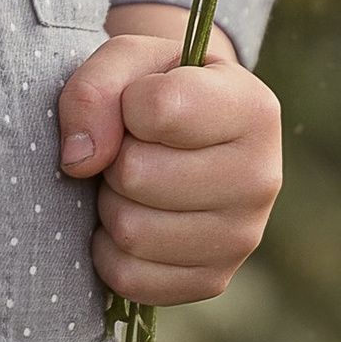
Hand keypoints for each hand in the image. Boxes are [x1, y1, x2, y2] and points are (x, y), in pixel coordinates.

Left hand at [56, 8, 281, 305]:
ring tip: (139, 182)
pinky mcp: (213, 280)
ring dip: (112, 203)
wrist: (188, 135)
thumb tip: (80, 161)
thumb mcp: (127, 61)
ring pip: (130, 231)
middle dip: (115, 158)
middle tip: (136, 148)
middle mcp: (260, 178)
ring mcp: (241, 237)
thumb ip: (94, 90)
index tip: (141, 102)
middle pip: (136, 175)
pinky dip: (111, 250)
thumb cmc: (157, 88)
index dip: (127, 103)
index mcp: (253, 109)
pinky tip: (137, 218)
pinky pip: (128, 277)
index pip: (157, 110)